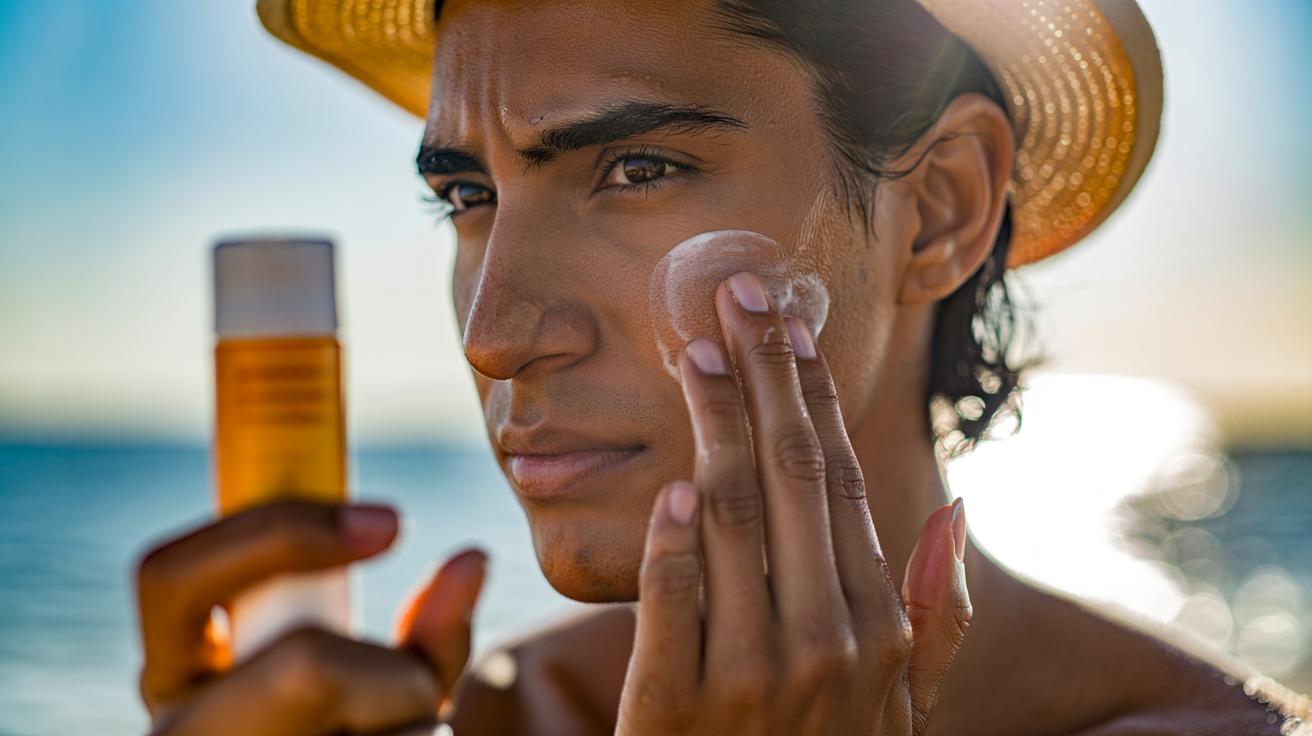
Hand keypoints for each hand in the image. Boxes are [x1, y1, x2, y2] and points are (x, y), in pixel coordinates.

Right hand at [135, 500, 486, 734]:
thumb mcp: (381, 681)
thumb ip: (424, 627)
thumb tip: (473, 559)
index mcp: (178, 672)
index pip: (170, 575)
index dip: (280, 531)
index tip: (391, 523)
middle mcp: (180, 729)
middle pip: (308, 668)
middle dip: (394, 673)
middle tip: (422, 689)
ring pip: (384, 729)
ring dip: (422, 726)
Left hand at [616, 272, 970, 734]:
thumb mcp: (906, 706)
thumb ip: (934, 617)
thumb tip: (954, 512)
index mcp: (877, 628)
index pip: (840, 482)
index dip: (813, 396)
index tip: (790, 328)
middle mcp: (825, 642)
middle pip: (788, 476)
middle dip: (763, 376)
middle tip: (736, 297)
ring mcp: (749, 677)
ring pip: (728, 520)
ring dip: (712, 428)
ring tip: (695, 354)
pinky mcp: (672, 712)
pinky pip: (668, 606)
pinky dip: (668, 543)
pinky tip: (670, 484)